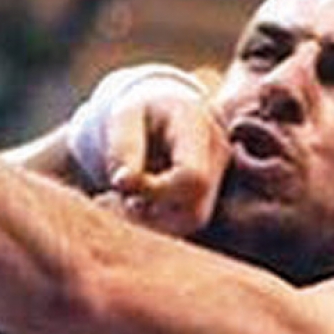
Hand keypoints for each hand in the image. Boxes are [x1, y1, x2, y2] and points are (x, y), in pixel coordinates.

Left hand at [69, 66, 229, 236]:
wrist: (164, 110)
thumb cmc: (141, 111)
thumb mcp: (124, 116)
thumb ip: (124, 146)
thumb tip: (123, 183)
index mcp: (199, 127)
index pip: (192, 177)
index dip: (154, 191)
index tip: (119, 183)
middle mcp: (218, 153)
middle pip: (194, 209)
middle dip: (148, 214)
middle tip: (113, 196)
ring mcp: (219, 176)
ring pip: (190, 222)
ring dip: (149, 221)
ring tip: (122, 198)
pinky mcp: (211, 194)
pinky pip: (186, 222)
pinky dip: (155, 222)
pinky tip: (136, 203)